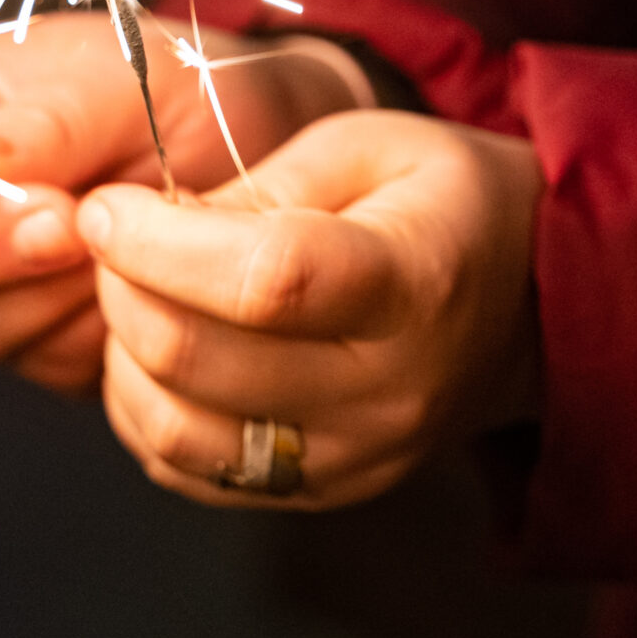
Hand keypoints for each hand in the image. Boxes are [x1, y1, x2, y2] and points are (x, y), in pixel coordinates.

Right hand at [0, 13, 365, 394]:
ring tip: (107, 249)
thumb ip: (42, 124)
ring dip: (30, 298)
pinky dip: (81, 334)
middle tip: (63, 224)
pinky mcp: (39, 337)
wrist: (269, 153)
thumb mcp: (118, 79)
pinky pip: (31, 364)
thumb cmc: (182, 88)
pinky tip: (128, 289)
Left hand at [81, 108, 541, 509]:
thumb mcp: (369, 145)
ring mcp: (353, 457)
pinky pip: (186, 471)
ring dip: (120, 353)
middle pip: (198, 359)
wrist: (528, 307)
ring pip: (175, 430)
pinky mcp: (319, 492)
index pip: (265, 281)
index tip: (108, 207)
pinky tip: (156, 352)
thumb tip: (150, 224)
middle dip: (120, 286)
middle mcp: (385, 390)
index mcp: (410, 284)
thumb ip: (260, 181)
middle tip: (117, 237)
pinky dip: (142, 409)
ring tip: (136, 293)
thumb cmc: (440, 206)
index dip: (159, 244)